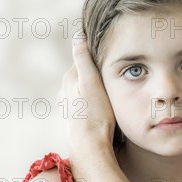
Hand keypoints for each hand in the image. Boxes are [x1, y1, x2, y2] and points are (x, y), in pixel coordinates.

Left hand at [58, 33, 115, 162]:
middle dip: (97, 72)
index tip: (113, 57)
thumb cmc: (95, 114)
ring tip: (112, 90)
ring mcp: (69, 105)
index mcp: (69, 78)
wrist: (90, 146)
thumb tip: (78, 35)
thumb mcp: (92, 81)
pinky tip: (105, 106)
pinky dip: (95, 100)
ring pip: (85, 88)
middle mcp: (65, 90)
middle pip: (85, 74)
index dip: (99, 57)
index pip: (85, 59)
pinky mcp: (75, 117)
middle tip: (116, 73)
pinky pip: (86, 102)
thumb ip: (83, 58)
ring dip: (97, 87)